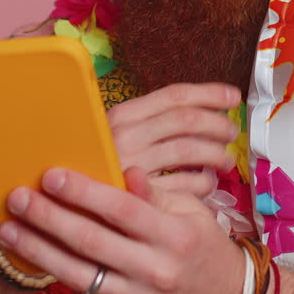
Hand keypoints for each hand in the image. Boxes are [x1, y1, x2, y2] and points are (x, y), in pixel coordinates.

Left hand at [0, 167, 244, 293]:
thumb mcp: (193, 212)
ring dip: (38, 248)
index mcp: (175, 237)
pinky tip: (33, 251)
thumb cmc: (203, 246)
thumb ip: (156, 194)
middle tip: (20, 196)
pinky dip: (54, 268)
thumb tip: (126, 170)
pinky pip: (84, 288)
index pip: (122, 210)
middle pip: (92, 241)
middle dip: (49, 217)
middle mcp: (155, 270)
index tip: (53, 175)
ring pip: (78, 271)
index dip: (85, 192)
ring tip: (8, 228)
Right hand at [108, 82, 240, 196]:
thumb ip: (147, 121)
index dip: (209, 93)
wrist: (61, 200)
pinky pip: (184, 186)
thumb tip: (197, 108)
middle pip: (186, 121)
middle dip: (217, 123)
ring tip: (225, 159)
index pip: (174, 95)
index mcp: (121, 114)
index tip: (232, 96)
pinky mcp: (139, 197)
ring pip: (189, 152)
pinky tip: (206, 183)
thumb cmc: (95, 163)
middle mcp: (125, 136)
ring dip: (215, 153)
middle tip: (231, 131)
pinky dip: (202, 183)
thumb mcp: (114, 133)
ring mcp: (131, 167)